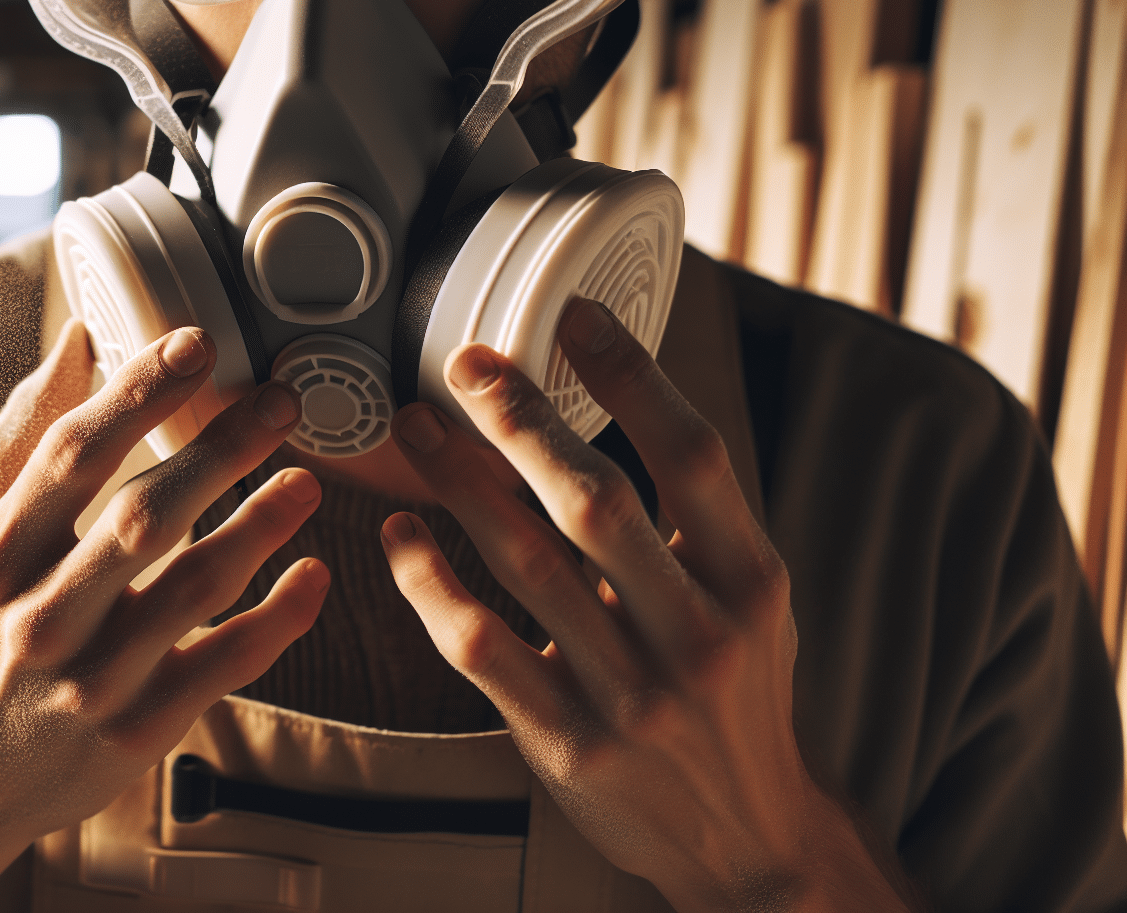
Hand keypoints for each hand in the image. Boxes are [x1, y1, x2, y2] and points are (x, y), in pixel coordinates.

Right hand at [0, 321, 327, 912]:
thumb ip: (17, 436)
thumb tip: (76, 340)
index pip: (71, 457)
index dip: (137, 393)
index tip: (195, 341)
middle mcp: (39, 615)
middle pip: (142, 517)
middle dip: (219, 450)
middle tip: (280, 400)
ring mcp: (90, 679)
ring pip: (191, 590)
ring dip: (258, 528)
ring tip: (308, 479)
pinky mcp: (136, 732)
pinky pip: (221, 667)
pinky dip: (276, 620)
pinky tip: (313, 574)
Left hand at [380, 299, 914, 911]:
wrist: (751, 840)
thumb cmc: (737, 696)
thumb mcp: (752, 604)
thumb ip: (695, 521)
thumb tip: (622, 397)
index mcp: (752, 581)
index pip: (692, 456)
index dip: (632, 375)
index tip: (574, 314)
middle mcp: (697, 632)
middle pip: (596, 501)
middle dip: (523, 421)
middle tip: (466, 363)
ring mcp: (631, 691)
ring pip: (526, 564)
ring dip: (460, 483)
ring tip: (413, 426)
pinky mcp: (568, 741)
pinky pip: (481, 647)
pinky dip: (430, 585)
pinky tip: (401, 536)